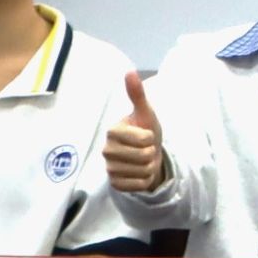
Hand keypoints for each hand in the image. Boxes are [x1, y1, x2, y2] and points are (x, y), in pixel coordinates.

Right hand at [104, 72, 168, 193]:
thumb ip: (137, 94)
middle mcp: (106, 150)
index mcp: (112, 131)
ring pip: (141, 171)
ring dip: (149, 167)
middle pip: (142, 156)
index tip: (146, 135)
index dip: (150, 137)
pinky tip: (139, 173)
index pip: (142, 138)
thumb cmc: (146, 131)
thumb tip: (129, 71)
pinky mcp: (114, 184)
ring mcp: (108, 168)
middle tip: (146, 149)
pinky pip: (137, 185)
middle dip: (151, 153)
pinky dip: (144, 181)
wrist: (148, 155)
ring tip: (143, 161)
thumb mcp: (146, 113)